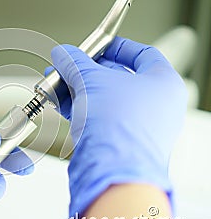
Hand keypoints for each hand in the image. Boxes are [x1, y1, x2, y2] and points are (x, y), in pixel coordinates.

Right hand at [49, 37, 186, 218]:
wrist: (113, 172)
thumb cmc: (118, 128)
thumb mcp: (90, 81)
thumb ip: (74, 62)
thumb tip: (63, 53)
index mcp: (163, 83)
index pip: (142, 54)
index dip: (116, 47)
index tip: (96, 46)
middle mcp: (156, 105)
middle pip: (117, 77)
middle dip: (85, 71)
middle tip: (66, 66)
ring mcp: (139, 126)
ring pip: (105, 99)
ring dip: (77, 90)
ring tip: (56, 85)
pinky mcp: (121, 142)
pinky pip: (100, 117)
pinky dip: (81, 108)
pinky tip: (61, 103)